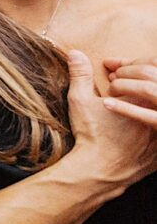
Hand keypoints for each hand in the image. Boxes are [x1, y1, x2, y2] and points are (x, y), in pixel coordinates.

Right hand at [66, 49, 156, 185]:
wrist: (100, 170)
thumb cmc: (91, 135)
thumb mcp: (80, 100)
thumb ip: (80, 74)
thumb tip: (76, 53)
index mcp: (141, 99)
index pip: (143, 75)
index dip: (126, 73)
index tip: (111, 79)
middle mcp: (154, 113)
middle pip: (152, 91)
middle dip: (136, 86)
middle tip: (117, 89)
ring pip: (155, 113)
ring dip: (143, 107)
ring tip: (127, 108)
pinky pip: (156, 134)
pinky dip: (148, 128)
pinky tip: (137, 131)